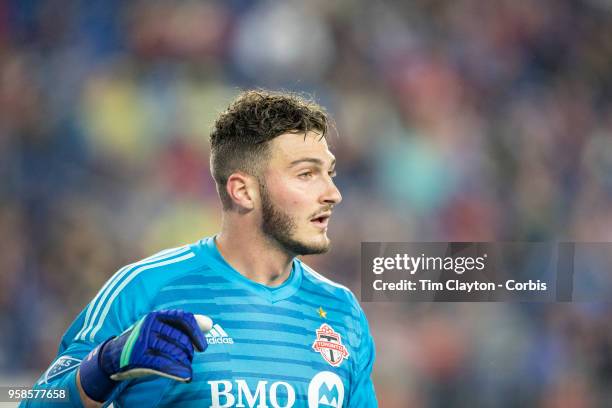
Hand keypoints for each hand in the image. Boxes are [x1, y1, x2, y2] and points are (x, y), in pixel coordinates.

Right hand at [79, 310, 211, 401]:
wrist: (114, 356)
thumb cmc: (147, 342)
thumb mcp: (164, 330)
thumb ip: (186, 326)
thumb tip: (210, 324)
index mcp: (158, 315)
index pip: (184, 318)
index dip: (197, 332)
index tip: (203, 347)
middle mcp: (149, 324)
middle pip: (181, 338)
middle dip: (188, 352)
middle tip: (188, 360)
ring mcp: (142, 340)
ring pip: (174, 352)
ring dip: (184, 364)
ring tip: (186, 369)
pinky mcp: (138, 357)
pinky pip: (163, 364)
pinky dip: (177, 371)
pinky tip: (186, 376)